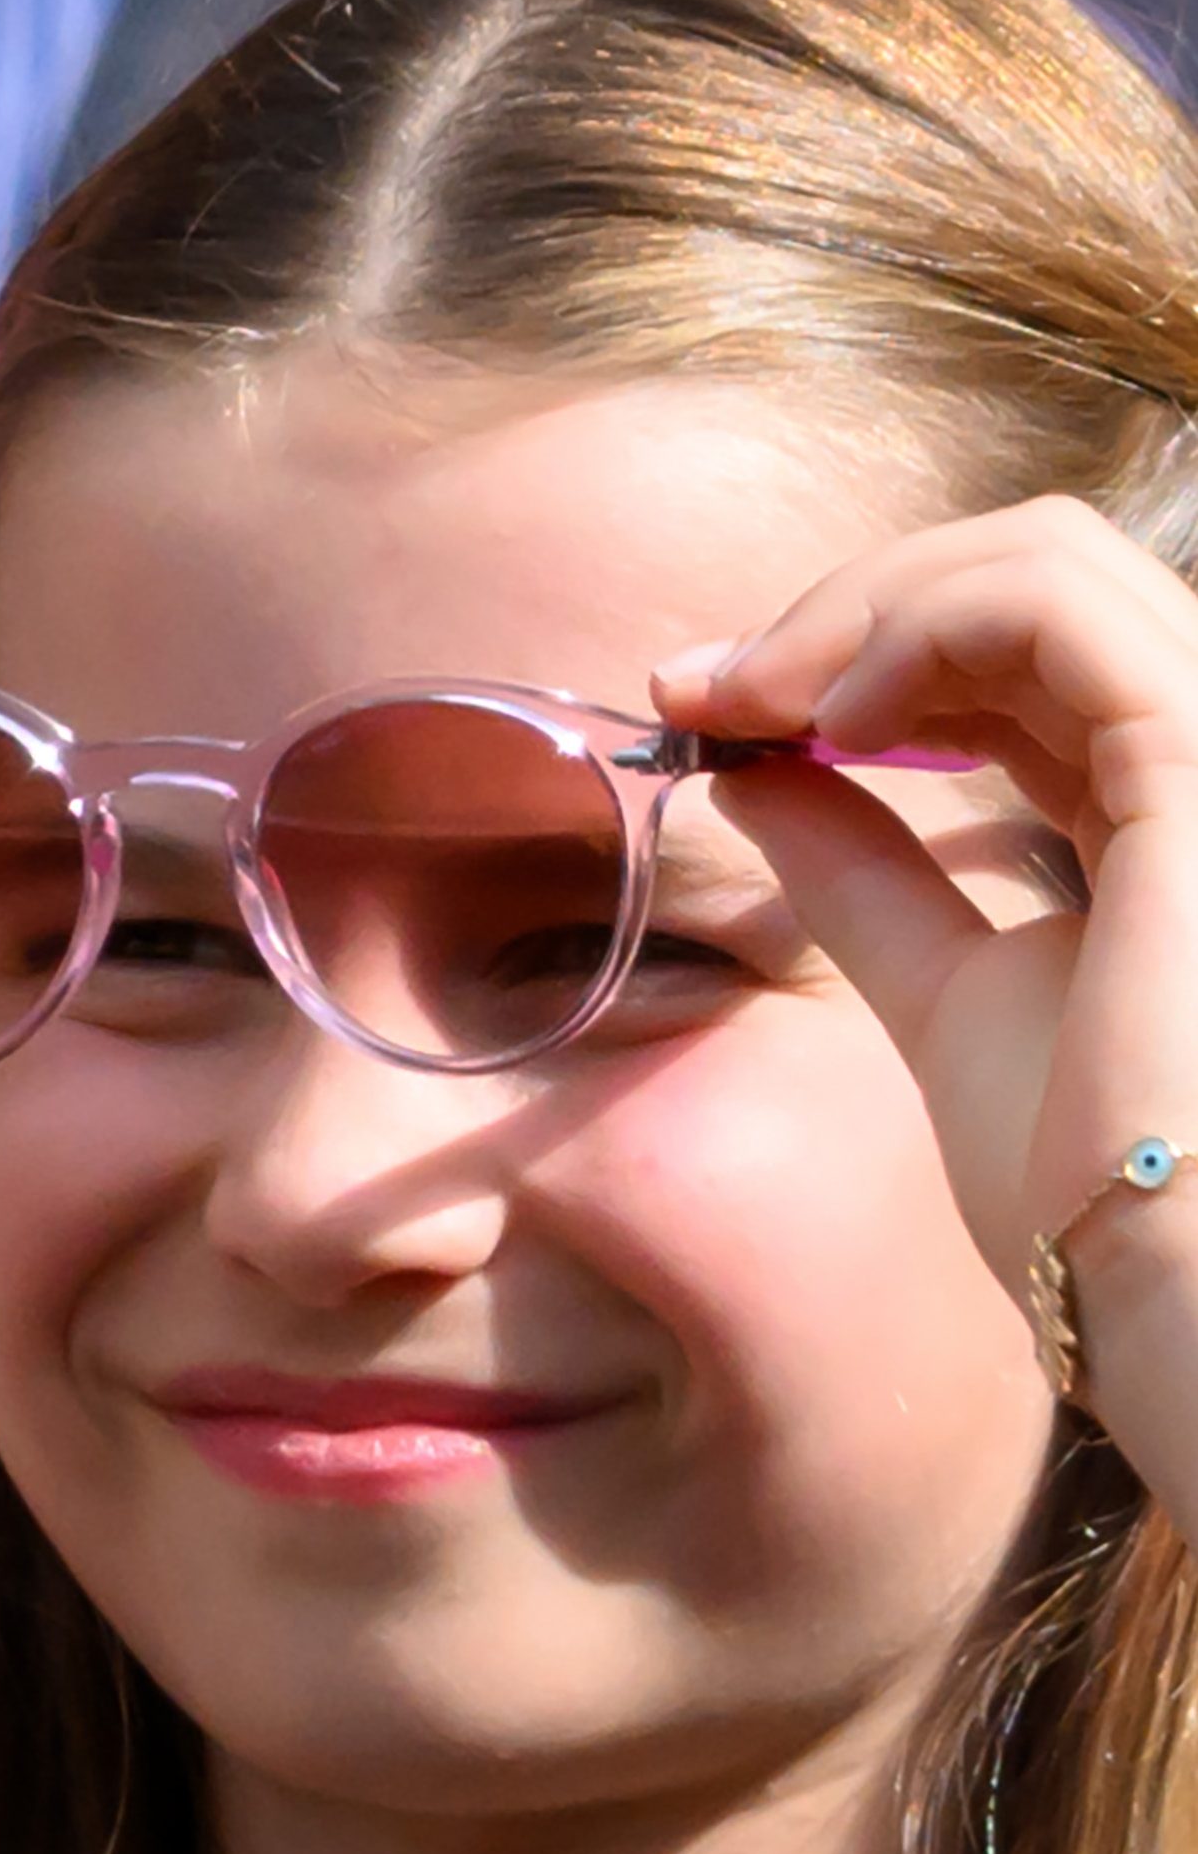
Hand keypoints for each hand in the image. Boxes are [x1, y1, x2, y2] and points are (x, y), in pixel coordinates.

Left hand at [652, 494, 1197, 1492]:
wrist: (1174, 1294)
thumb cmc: (1098, 1186)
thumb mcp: (949, 992)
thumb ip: (866, 875)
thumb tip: (749, 776)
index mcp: (1175, 802)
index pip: (1020, 658)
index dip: (858, 653)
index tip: (708, 707)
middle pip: (1031, 580)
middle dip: (844, 613)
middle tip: (703, 686)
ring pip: (1044, 559)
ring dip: (864, 607)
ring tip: (752, 698)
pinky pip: (1052, 604)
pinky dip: (918, 626)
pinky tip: (830, 719)